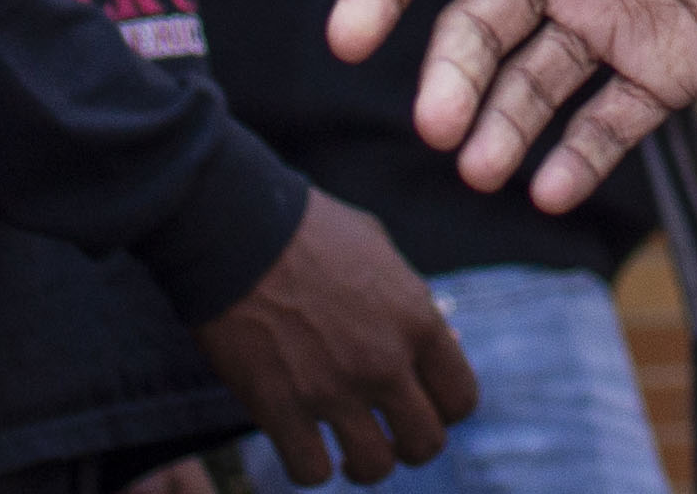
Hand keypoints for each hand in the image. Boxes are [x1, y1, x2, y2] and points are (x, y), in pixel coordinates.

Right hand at [191, 190, 477, 486]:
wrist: (236, 227)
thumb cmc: (307, 228)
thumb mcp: (378, 248)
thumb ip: (411, 299)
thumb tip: (442, 339)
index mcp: (417, 318)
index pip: (461, 399)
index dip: (444, 411)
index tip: (420, 406)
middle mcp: (385, 361)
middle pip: (426, 443)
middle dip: (408, 446)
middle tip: (384, 435)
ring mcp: (334, 388)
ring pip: (374, 468)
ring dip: (361, 463)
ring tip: (344, 450)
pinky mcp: (282, 407)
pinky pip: (312, 472)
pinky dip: (309, 467)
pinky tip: (301, 444)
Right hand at [334, 0, 696, 214]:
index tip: (348, 36)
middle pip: (475, 27)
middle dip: (447, 80)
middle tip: (437, 129)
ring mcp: (616, 17)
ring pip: (531, 86)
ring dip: (498, 129)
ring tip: (482, 168)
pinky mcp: (672, 69)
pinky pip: (608, 123)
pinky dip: (576, 159)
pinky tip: (552, 188)